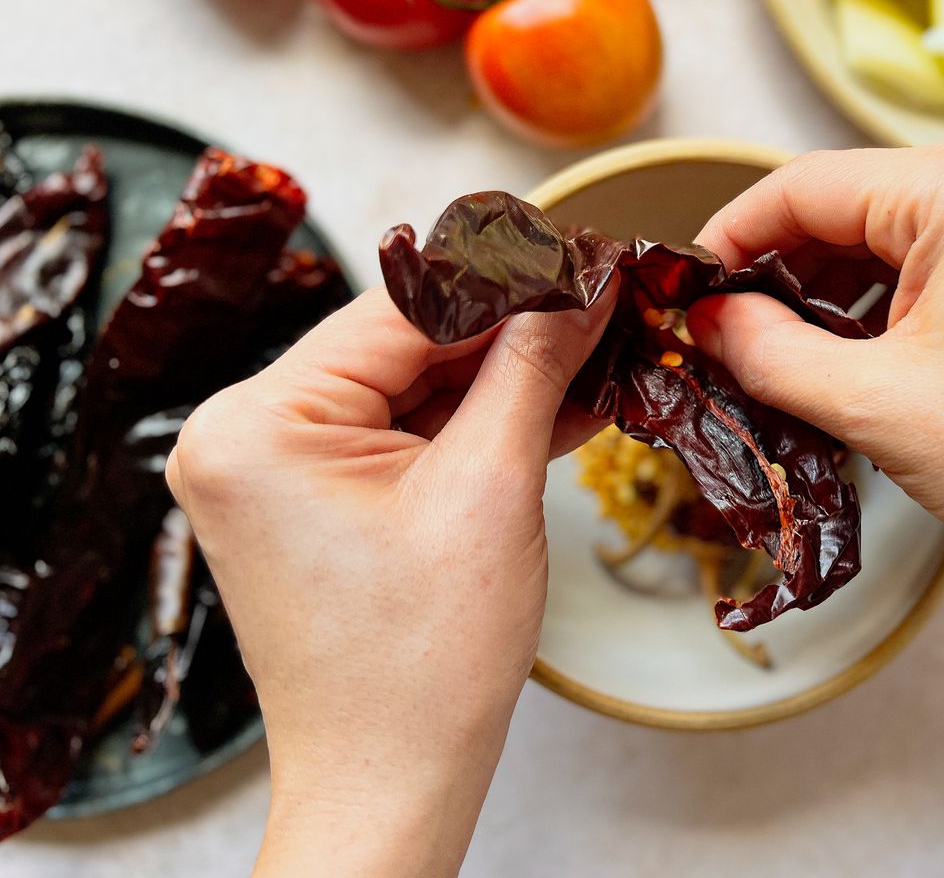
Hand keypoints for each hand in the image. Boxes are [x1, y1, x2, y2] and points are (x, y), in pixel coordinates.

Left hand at [166, 287, 611, 876]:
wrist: (392, 783)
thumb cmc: (420, 668)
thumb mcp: (490, 492)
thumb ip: (532, 369)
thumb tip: (578, 285)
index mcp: (259, 425)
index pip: (403, 308)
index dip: (508, 277)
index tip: (585, 253)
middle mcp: (247, 437)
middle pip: (407, 343)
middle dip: (514, 330)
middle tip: (604, 302)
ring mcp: (277, 472)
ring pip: (414, 388)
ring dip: (506, 378)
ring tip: (598, 351)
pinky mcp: (315, 501)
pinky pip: (406, 435)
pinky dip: (477, 425)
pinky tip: (558, 403)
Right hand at [688, 137, 943, 598]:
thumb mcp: (878, 406)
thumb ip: (770, 353)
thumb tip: (709, 320)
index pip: (800, 187)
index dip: (726, 242)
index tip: (682, 301)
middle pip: (845, 205)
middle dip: (778, 274)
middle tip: (726, 346)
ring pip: (889, 236)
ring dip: (829, 294)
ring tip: (785, 365)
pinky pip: (938, 259)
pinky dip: (885, 303)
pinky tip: (855, 361)